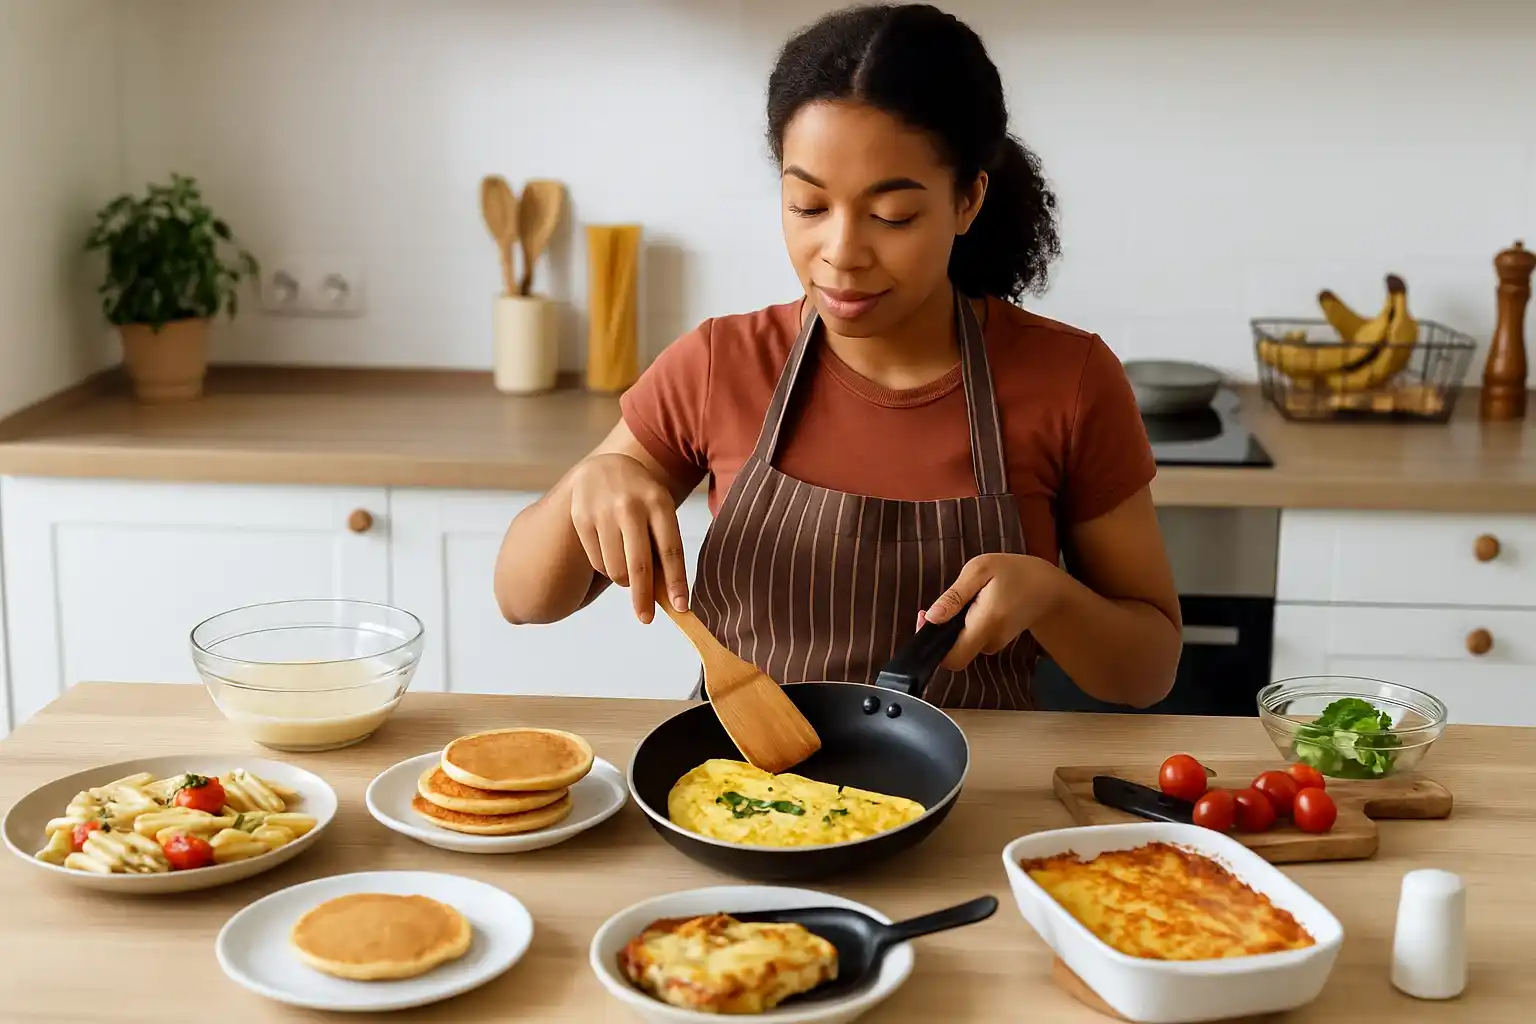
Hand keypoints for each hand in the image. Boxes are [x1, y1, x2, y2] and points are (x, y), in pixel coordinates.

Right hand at [567, 453, 688, 622]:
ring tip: (629, 570)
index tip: (681, 608)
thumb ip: (662, 546)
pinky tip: (611, 552)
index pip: (670, 550)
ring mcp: (603, 512)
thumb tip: (668, 596)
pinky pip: (598, 562)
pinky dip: (606, 568)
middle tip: (647, 618)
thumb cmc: (641, 499)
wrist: (605, 468)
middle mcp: (630, 506)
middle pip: (639, 564)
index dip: (676, 582)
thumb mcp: (659, 511)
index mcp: (659, 502)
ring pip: (615, 568)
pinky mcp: (582, 519)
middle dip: (644, 598)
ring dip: (624, 580)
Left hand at [922, 554, 1064, 670]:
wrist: (1049, 589)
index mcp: (986, 624)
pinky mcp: (995, 642)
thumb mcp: (981, 570)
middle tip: (938, 606)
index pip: (952, 658)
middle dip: (938, 633)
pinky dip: (963, 626)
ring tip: (962, 601)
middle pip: (953, 653)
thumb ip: (954, 596)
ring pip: (960, 645)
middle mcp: (990, 642)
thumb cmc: (1015, 573)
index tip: (925, 618)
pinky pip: (970, 639)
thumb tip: (931, 617)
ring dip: (952, 627)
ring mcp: (994, 645)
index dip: (932, 645)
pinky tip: (972, 606)